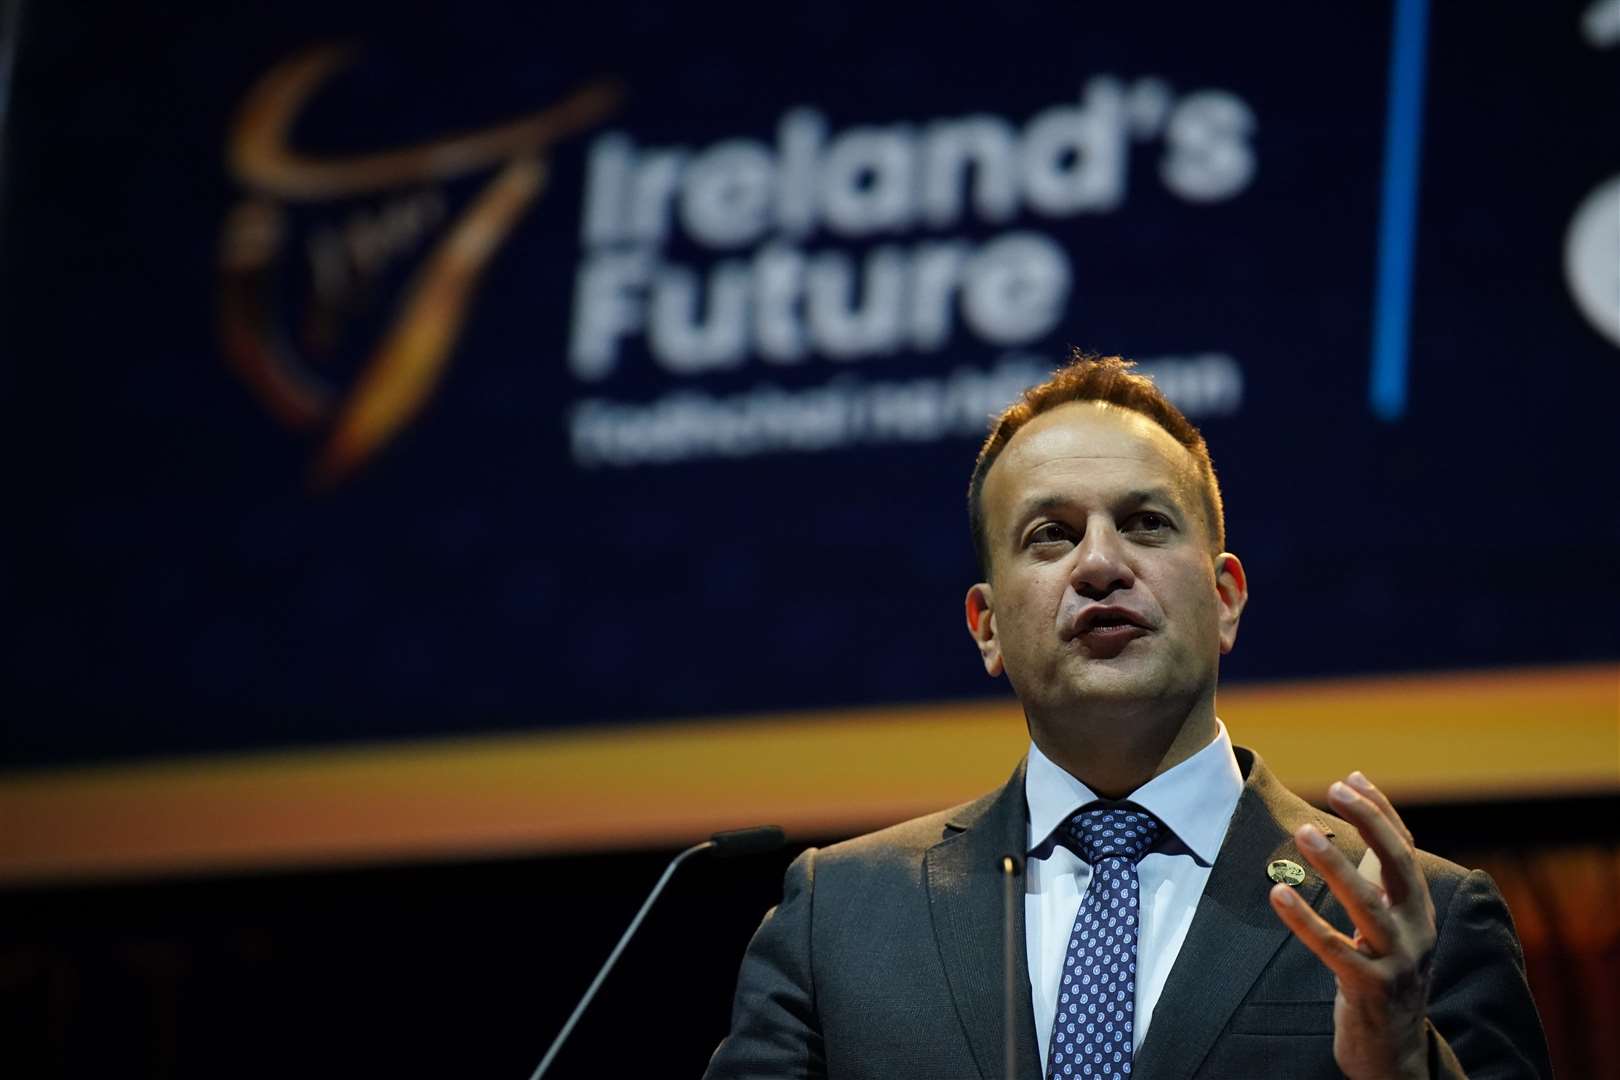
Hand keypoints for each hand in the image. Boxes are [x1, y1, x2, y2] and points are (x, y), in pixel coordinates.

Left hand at [1268, 772, 1435, 1079]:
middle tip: (1338, 791)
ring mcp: (1397, 962)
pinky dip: (1305, 920)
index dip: (1382, 812)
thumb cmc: (1383, 976)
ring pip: (1368, 905)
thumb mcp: (1388, 926)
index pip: (1405, 850)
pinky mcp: (1370, 989)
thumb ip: (1376, 881)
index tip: (1352, 779)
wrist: (1396, 1052)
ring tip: (1306, 831)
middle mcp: (1417, 932)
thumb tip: (1361, 822)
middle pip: (1400, 867)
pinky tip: (1278, 893)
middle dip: (1372, 824)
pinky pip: (1334, 949)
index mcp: (1420, 912)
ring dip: (1336, 865)